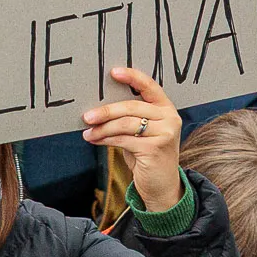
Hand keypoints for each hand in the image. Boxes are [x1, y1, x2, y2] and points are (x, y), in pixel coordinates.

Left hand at [82, 68, 182, 211]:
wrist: (161, 184)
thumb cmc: (146, 153)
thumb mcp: (141, 131)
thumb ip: (129, 116)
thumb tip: (97, 107)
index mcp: (166, 108)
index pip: (150, 86)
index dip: (132, 77)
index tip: (113, 72)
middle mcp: (170, 118)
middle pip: (131, 107)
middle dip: (105, 111)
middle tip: (86, 116)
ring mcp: (165, 133)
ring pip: (125, 124)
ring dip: (102, 128)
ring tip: (88, 132)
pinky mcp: (156, 148)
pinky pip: (124, 139)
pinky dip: (106, 139)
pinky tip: (95, 140)